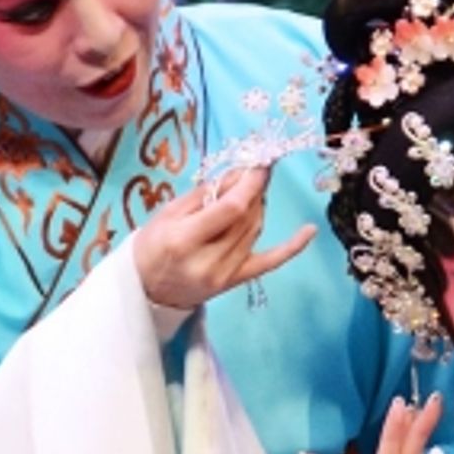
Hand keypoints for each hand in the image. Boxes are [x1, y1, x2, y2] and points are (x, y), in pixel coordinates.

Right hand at [133, 166, 316, 309]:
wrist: (144, 289)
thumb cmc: (151, 245)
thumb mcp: (168, 212)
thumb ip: (205, 193)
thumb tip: (239, 172)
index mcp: (184, 240)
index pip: (231, 208)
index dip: (250, 184)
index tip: (259, 163)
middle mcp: (208, 261)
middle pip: (247, 218)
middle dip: (254, 190)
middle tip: (254, 172)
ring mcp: (224, 275)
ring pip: (256, 230)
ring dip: (258, 206)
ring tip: (249, 193)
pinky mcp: (235, 282)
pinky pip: (270, 263)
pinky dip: (292, 247)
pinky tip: (309, 230)